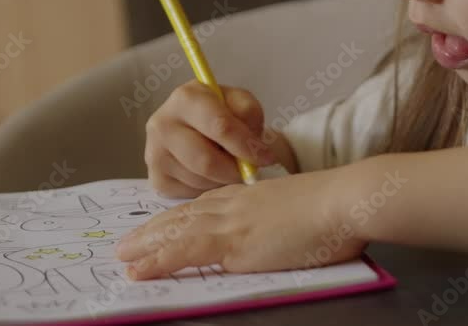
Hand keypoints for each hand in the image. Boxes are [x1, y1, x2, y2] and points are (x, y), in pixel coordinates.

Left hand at [115, 170, 365, 276]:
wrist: (345, 200)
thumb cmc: (338, 210)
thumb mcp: (303, 211)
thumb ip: (283, 221)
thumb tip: (280, 234)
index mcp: (252, 196)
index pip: (206, 206)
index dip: (180, 218)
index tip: (162, 226)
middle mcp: (235, 203)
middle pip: (184, 216)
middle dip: (153, 230)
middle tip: (128, 243)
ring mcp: (232, 221)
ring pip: (176, 231)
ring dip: (146, 245)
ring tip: (122, 257)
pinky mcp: (234, 240)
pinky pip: (185, 250)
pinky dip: (158, 260)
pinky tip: (139, 270)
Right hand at [145, 81, 273, 198]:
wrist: (197, 125)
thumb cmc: (222, 112)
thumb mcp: (240, 102)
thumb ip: (250, 115)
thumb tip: (254, 146)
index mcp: (186, 98)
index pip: (220, 126)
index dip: (247, 146)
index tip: (266, 157)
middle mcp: (162, 124)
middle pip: (206, 161)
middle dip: (235, 171)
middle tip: (250, 172)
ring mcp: (154, 153)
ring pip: (199, 180)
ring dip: (223, 180)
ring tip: (230, 167)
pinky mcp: (156, 178)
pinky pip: (190, 193)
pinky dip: (209, 189)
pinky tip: (213, 175)